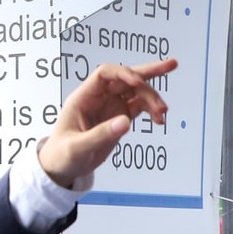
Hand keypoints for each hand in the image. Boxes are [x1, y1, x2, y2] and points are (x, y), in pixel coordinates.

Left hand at [38, 58, 177, 187]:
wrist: (61, 168)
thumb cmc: (61, 155)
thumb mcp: (77, 148)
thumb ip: (100, 135)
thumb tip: (126, 122)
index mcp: (83, 98)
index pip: (104, 74)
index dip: (123, 73)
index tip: (138, 83)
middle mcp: (98, 98)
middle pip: (125, 78)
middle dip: (148, 72)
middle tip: (171, 65)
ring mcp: (110, 107)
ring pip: (136, 92)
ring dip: (152, 98)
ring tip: (163, 112)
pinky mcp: (119, 118)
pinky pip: (140, 107)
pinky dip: (151, 111)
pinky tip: (159, 119)